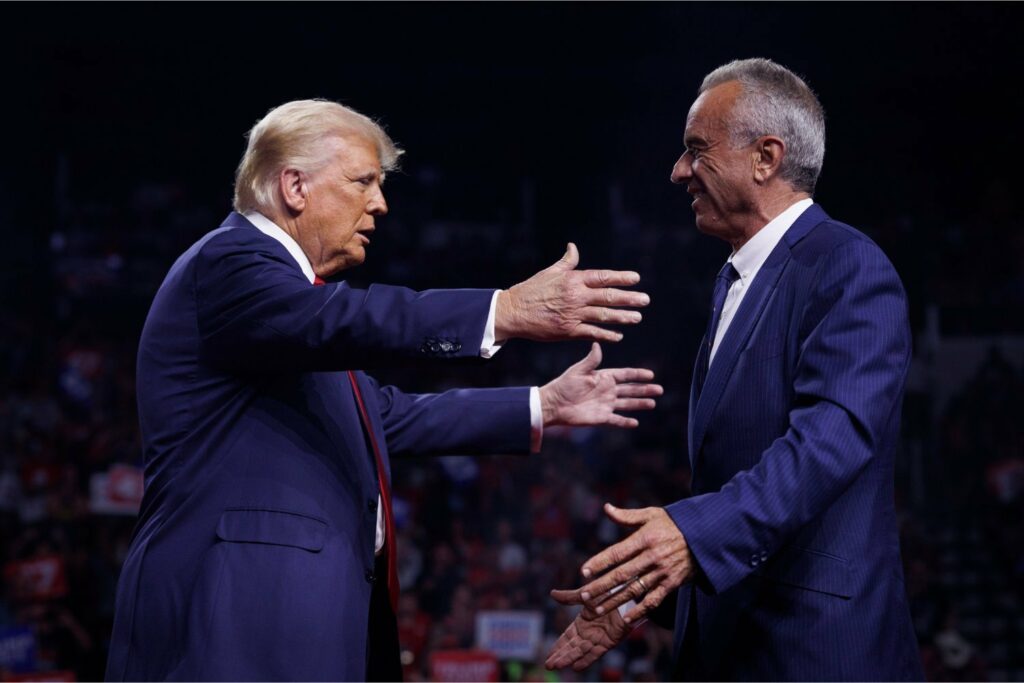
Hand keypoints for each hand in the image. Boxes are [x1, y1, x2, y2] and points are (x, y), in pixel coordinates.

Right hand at [495, 243, 648, 342]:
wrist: (513, 311)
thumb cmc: (531, 290)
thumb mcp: (550, 272)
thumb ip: (566, 261)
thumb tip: (573, 247)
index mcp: (573, 280)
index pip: (602, 277)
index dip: (621, 278)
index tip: (636, 278)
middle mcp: (576, 296)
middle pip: (608, 297)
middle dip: (629, 299)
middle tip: (645, 300)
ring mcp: (573, 314)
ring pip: (604, 316)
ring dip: (622, 317)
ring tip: (637, 318)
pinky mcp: (568, 331)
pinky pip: (592, 332)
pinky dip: (606, 335)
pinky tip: (618, 336)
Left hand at [539, 343, 662, 428]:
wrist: (554, 404)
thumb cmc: (564, 385)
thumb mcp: (578, 370)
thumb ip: (591, 360)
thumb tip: (597, 344)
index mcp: (603, 377)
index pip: (625, 375)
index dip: (638, 374)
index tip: (651, 374)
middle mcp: (607, 391)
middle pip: (630, 390)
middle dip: (645, 390)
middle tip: (659, 389)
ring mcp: (606, 404)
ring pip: (627, 404)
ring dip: (640, 404)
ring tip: (653, 403)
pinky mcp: (601, 418)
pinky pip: (617, 420)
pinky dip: (626, 422)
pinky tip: (636, 422)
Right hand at [544, 600, 629, 670]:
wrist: (625, 598)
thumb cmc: (606, 594)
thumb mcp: (584, 596)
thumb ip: (569, 597)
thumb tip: (552, 593)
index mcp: (581, 623)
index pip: (566, 638)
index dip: (557, 647)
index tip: (548, 656)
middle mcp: (588, 633)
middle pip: (571, 647)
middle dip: (560, 656)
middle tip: (548, 665)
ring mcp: (597, 639)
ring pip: (580, 652)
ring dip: (569, 659)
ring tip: (557, 666)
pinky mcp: (608, 643)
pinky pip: (595, 654)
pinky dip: (586, 660)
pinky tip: (576, 667)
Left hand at [552, 504, 692, 624]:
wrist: (706, 536)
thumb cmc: (674, 523)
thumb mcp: (652, 514)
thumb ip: (627, 516)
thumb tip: (606, 508)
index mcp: (645, 538)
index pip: (617, 552)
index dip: (600, 562)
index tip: (584, 571)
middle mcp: (652, 556)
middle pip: (622, 574)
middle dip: (601, 586)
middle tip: (584, 595)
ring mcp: (662, 572)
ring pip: (634, 590)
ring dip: (614, 601)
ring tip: (597, 608)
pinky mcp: (671, 583)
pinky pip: (654, 600)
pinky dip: (640, 611)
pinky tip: (626, 619)